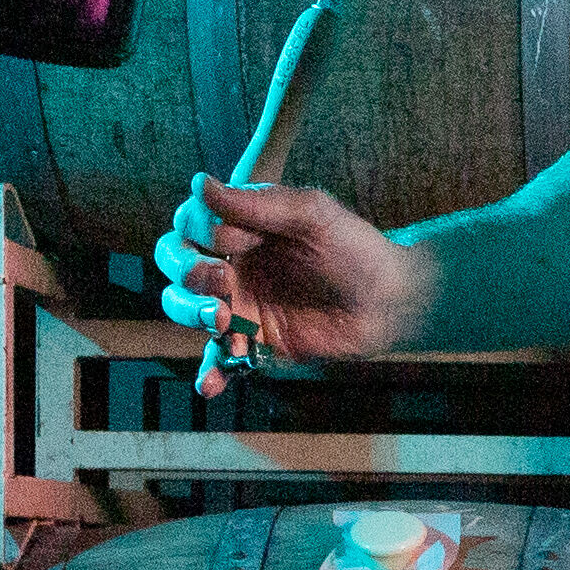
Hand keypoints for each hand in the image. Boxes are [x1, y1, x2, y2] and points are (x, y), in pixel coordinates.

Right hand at [161, 174, 427, 381]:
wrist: (390, 301)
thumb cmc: (355, 247)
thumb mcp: (311, 215)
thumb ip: (256, 204)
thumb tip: (200, 185)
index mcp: (243, 228)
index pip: (191, 225)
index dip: (192, 229)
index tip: (215, 236)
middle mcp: (234, 265)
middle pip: (179, 267)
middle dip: (187, 272)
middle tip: (219, 280)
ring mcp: (241, 305)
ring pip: (187, 309)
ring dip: (190, 313)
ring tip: (222, 320)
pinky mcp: (256, 342)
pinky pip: (221, 359)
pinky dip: (210, 372)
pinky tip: (210, 384)